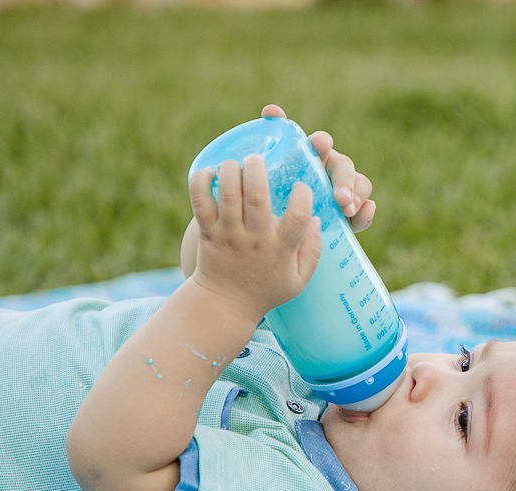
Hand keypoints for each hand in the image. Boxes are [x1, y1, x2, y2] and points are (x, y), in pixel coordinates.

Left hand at [188, 155, 321, 324]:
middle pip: (256, 195)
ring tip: (236, 164)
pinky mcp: (206, 232)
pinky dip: (201, 180)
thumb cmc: (265, 290)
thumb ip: (313, 252)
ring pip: (226, 193)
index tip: (301, 187)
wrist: (224, 304)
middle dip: (257, 169)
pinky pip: (199, 200)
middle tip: (258, 159)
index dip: (303, 194)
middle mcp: (254, 239)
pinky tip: (210, 173)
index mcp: (280, 248)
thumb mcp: (298, 280)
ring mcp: (228, 234)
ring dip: (230, 170)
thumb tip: (316, 220)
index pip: (298, 215)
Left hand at [262, 104, 376, 232]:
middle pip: (345, 167)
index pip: (321, 143)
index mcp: (313, 155)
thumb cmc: (281, 192)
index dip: (322, 142)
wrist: (284, 223)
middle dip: (345, 180)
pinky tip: (362, 216)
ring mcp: (347, 191)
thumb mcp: (275, 171)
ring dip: (357, 196)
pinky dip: (367, 213)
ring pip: (361, 186)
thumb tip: (270, 109)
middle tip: (340, 197)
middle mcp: (333, 170)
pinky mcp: (354, 214)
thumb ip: (276, 142)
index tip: (320, 144)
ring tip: (347, 210)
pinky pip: (366, 211)